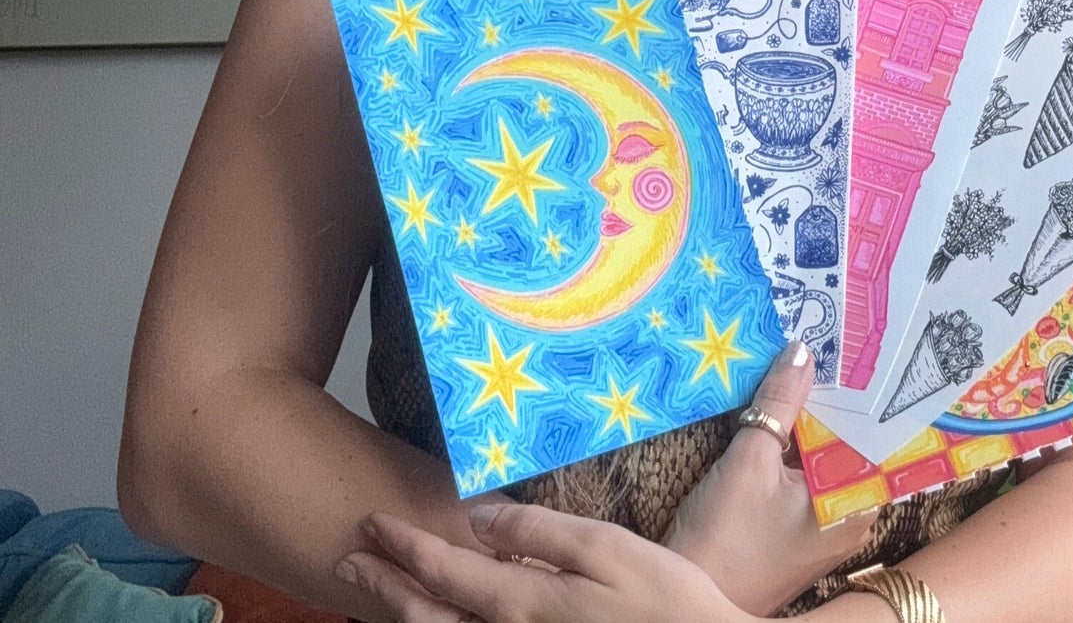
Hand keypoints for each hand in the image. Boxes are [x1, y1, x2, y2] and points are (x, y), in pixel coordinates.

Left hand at [338, 505, 753, 622]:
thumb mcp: (610, 549)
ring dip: (401, 618)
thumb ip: (541, 532)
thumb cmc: (668, 602)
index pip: (447, 572)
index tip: (371, 523)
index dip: (406, 546)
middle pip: (428, 618)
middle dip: (386, 586)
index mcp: (527, 602)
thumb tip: (481, 516)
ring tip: (371, 595)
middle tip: (348, 560)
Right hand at [663, 340, 876, 615]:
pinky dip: (798, 439)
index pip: (876, 434)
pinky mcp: (801, 525)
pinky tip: (786, 405)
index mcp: (855, 505)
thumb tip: (802, 351)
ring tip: (811, 357)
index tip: (866, 343)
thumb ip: (779, 403)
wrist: (690, 604)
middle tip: (836, 338)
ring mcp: (826, 523)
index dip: (870, 388)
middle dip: (839, 394)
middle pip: (852, 440)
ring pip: (828, 453)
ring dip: (815, 414)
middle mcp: (852, 515)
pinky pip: (809, 469)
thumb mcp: (750, 461)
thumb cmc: (725, 539)